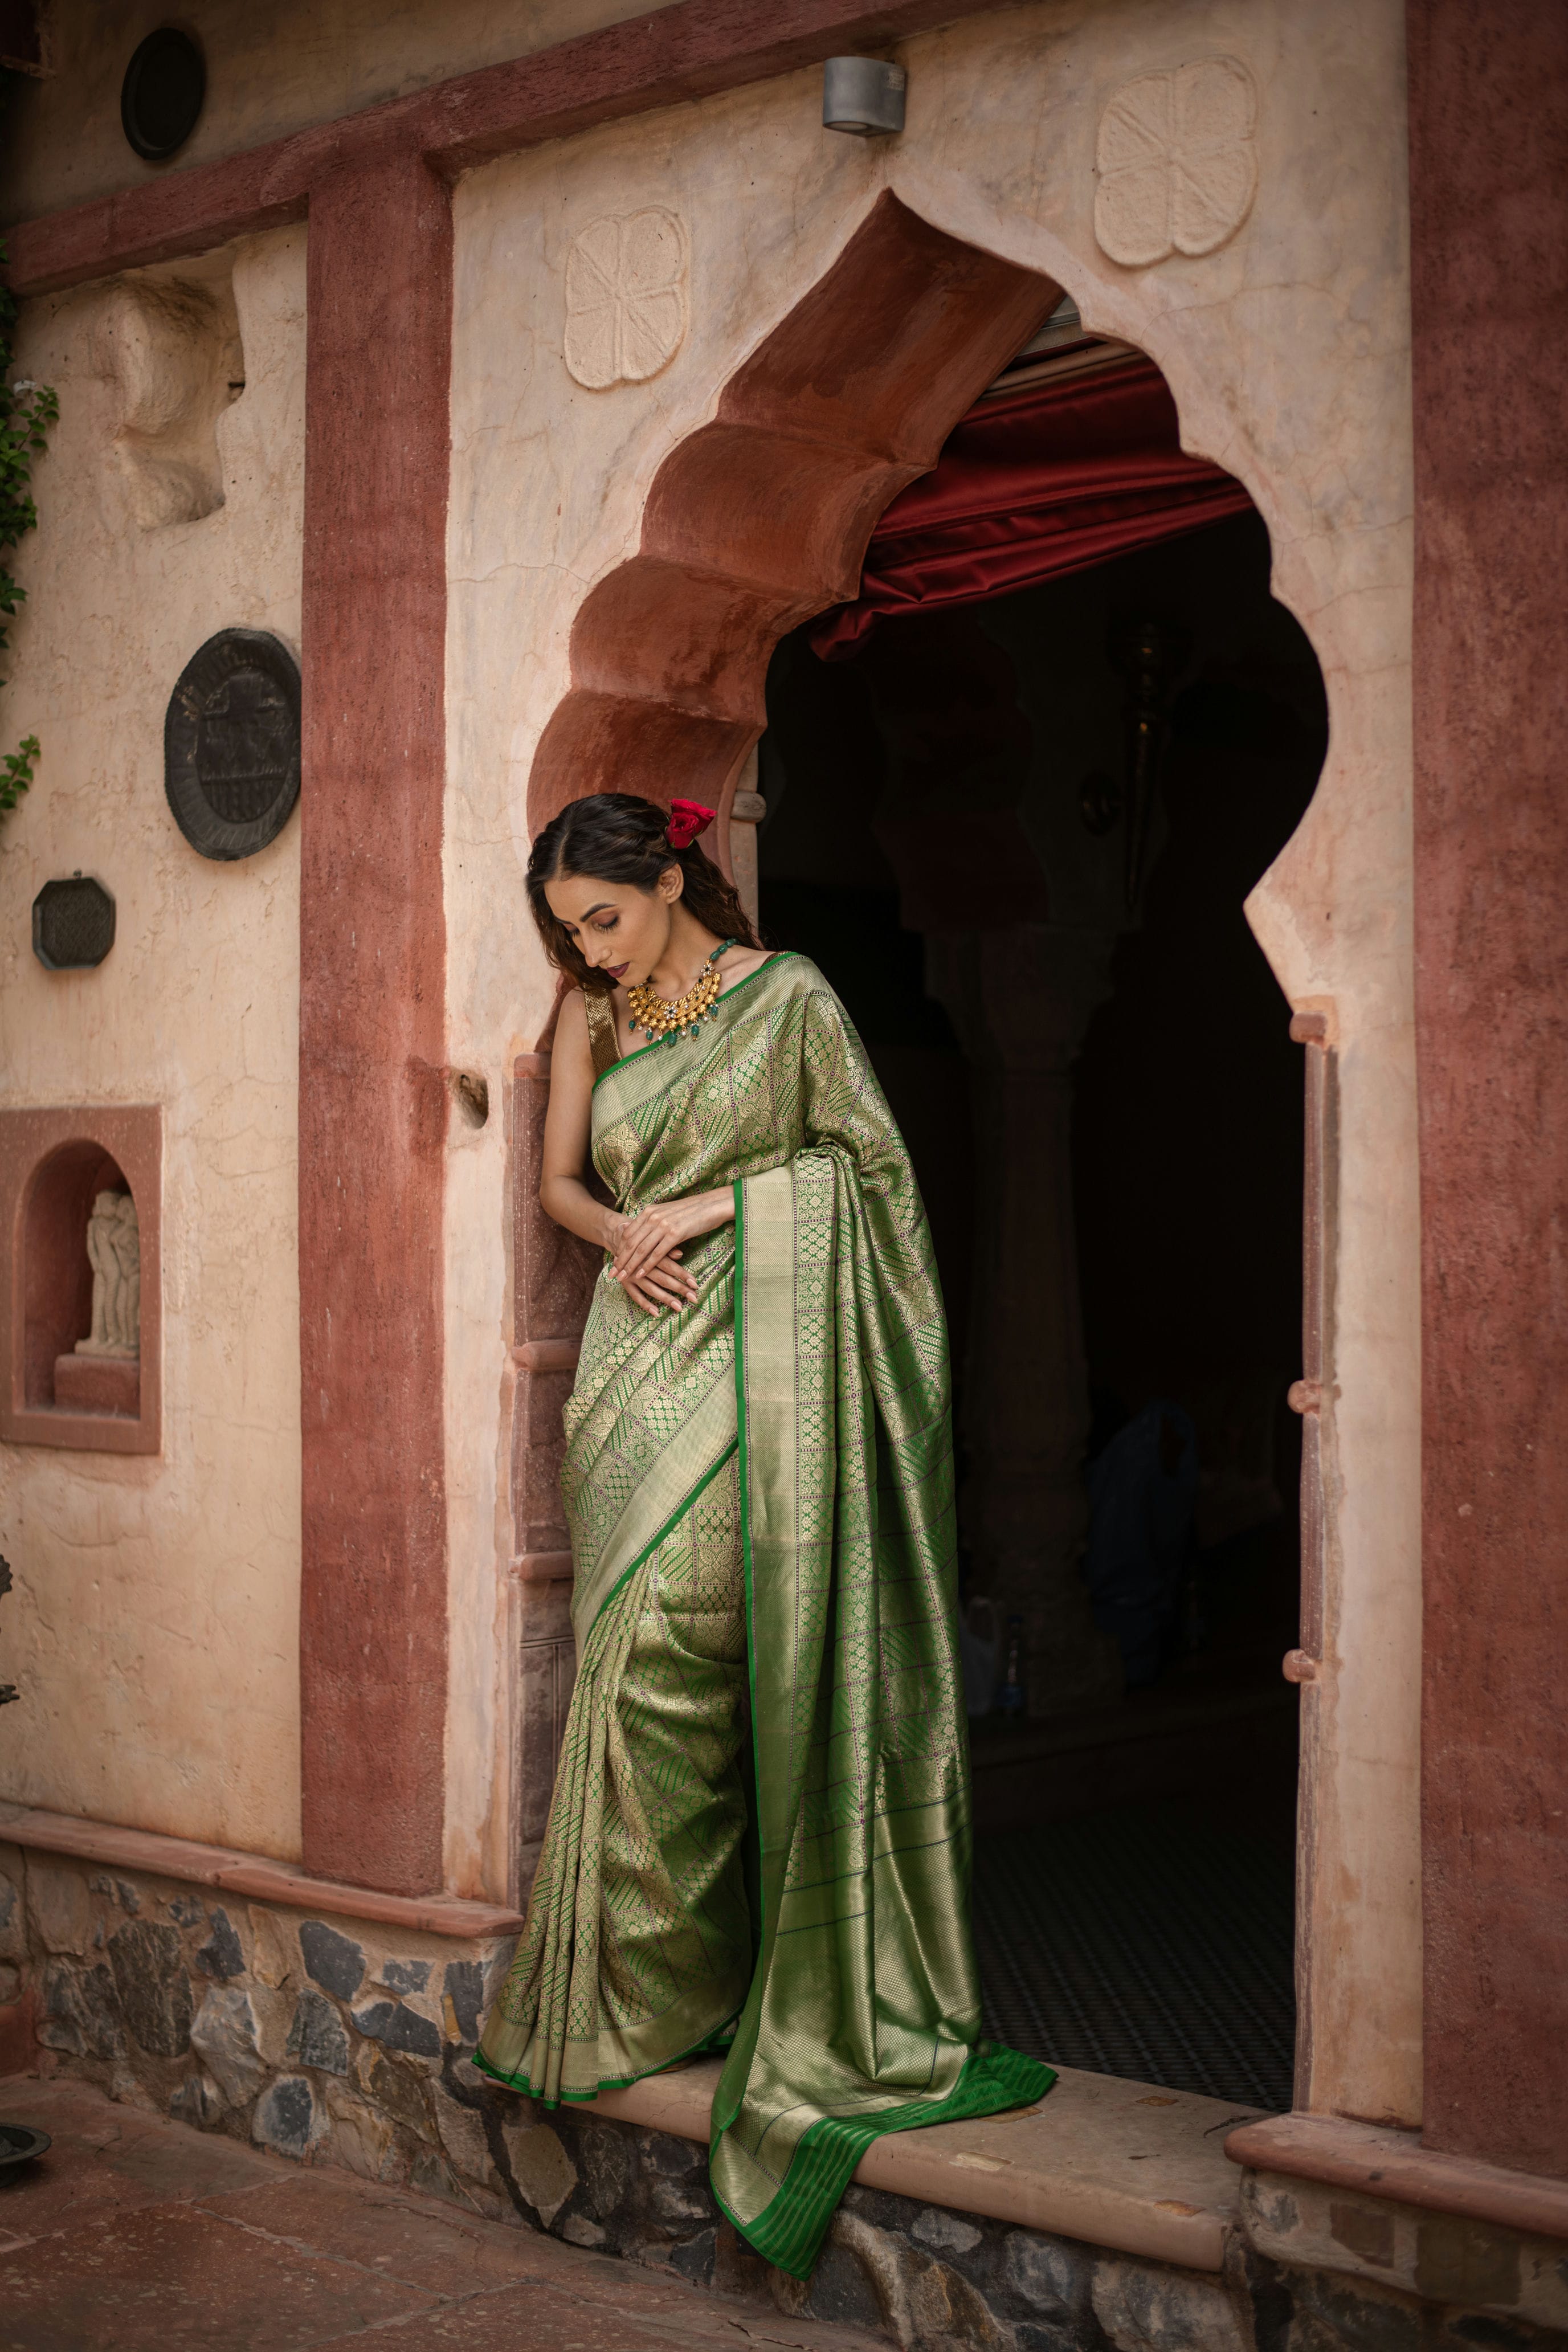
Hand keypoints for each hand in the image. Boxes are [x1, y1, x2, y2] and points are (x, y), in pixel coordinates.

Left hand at [611, 1191, 732, 1314]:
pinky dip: (647, 1266)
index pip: (628, 1233)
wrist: (711, 1205)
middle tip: (612, 1274)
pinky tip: (640, 1275)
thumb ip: (652, 1221)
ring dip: (630, 1266)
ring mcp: (663, 1225)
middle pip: (631, 1243)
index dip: (619, 1249)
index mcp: (649, 1211)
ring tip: (622, 1278)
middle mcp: (653, 1217)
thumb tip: (640, 1231)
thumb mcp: (666, 1212)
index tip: (614, 1262)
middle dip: (620, 1260)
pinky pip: (657, 1254)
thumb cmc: (690, 1211)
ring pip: (641, 1250)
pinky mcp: (675, 1234)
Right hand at [613, 1243, 695, 1317]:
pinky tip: (656, 1313)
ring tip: (679, 1307)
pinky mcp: (625, 1283)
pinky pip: (635, 1296)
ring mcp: (632, 1276)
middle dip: (679, 1289)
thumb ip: (666, 1248)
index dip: (683, 1275)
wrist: (618, 1239)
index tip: (696, 1284)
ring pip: (651, 1289)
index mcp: (650, 1253)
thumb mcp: (653, 1240)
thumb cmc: (643, 1241)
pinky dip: (645, 1304)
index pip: (669, 1266)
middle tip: (694, 1298)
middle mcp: (641, 1265)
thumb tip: (680, 1254)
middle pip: (663, 1279)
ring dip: (665, 1298)